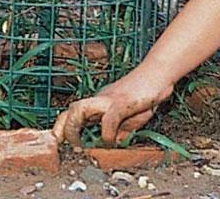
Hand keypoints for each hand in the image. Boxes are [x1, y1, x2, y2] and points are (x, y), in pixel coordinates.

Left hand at [52, 69, 174, 146]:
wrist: (159, 72)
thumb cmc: (145, 93)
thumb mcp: (131, 118)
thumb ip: (120, 129)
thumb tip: (112, 142)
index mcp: (100, 104)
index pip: (73, 112)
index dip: (62, 127)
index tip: (59, 143)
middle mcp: (100, 99)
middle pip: (72, 109)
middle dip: (64, 129)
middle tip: (72, 146)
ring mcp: (110, 99)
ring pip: (80, 108)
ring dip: (75, 127)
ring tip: (82, 144)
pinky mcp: (123, 101)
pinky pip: (109, 117)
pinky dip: (107, 132)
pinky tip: (112, 140)